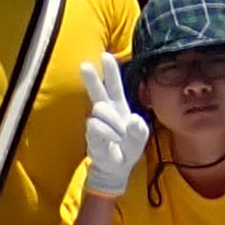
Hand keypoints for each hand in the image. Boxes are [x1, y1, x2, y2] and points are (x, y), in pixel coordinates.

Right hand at [78, 54, 150, 191]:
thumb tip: (134, 120)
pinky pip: (97, 127)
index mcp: (119, 108)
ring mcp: (96, 122)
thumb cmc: (128, 148)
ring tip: (119, 137)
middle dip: (92, 79)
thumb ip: (139, 130)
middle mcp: (106, 112)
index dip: (111, 72)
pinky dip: (108, 134)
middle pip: (98, 92)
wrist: (116, 168)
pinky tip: (111, 142)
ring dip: (114, 124)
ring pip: (101, 110)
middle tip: (84, 65)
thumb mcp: (140, 139)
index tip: (106, 55)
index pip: (114, 87)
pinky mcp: (91, 134)